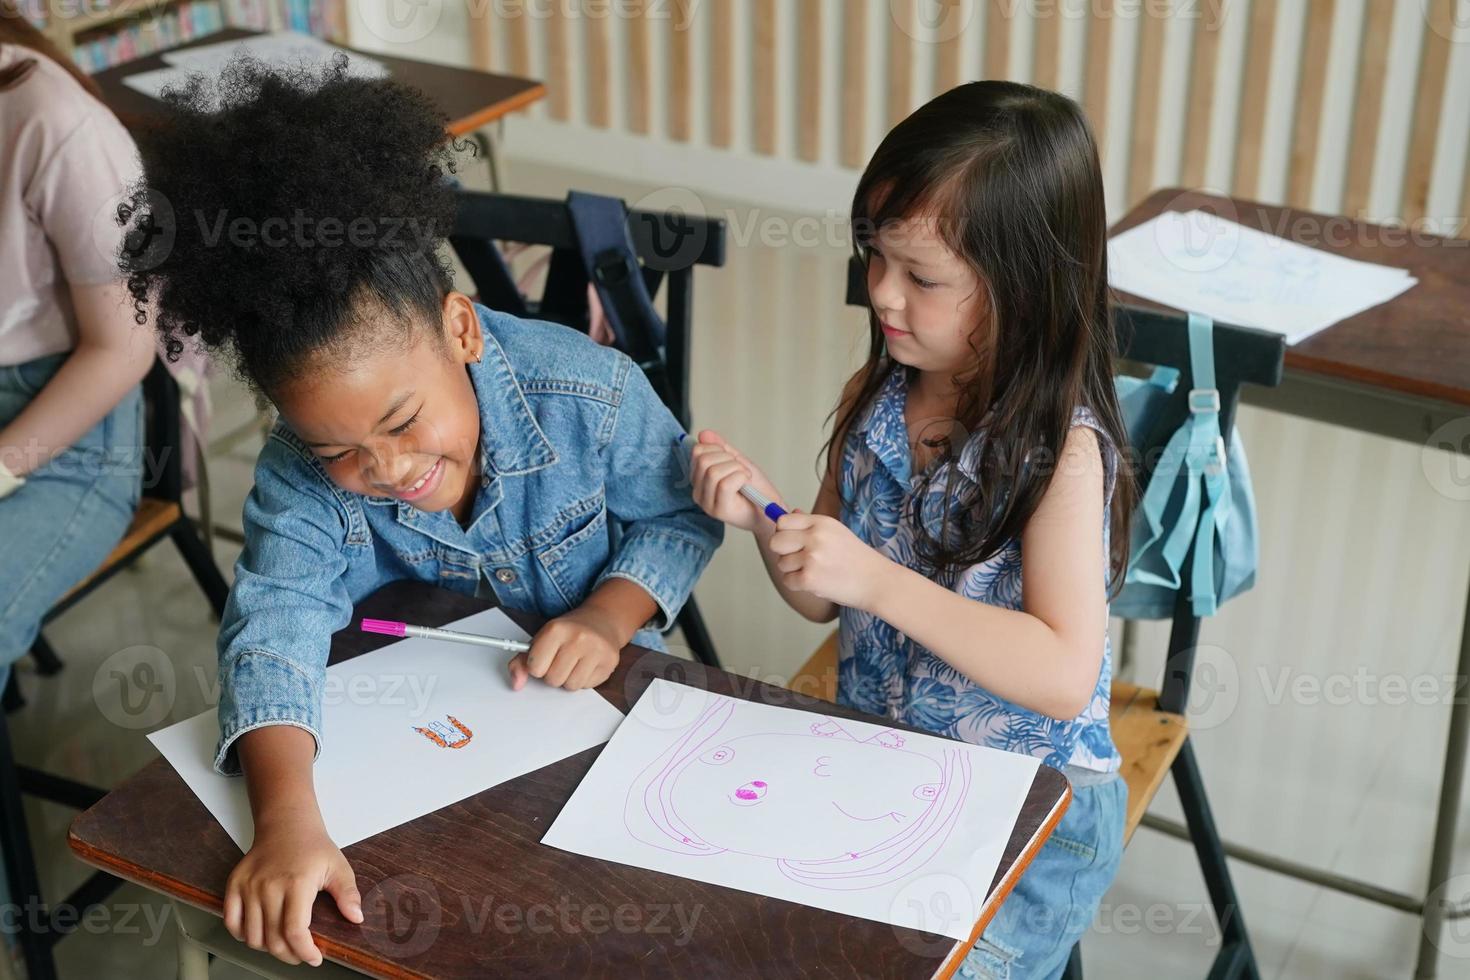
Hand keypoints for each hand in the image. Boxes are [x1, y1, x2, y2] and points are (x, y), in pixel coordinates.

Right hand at [224, 815, 361, 966]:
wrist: (286, 825)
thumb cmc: (312, 847)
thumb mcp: (338, 866)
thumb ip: (348, 894)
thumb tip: (356, 918)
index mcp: (296, 883)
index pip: (294, 931)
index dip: (305, 951)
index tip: (314, 958)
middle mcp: (269, 886)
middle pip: (273, 939)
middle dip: (290, 955)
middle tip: (301, 955)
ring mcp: (249, 886)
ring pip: (252, 936)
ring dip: (268, 949)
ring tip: (283, 945)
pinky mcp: (234, 885)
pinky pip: (231, 922)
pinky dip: (243, 936)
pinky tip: (260, 935)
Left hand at [509, 606, 621, 691]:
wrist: (602, 620)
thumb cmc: (568, 632)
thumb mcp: (541, 639)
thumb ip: (522, 661)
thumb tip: (516, 684)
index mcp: (556, 629)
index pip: (535, 668)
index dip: (537, 666)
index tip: (544, 658)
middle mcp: (578, 638)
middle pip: (553, 680)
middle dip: (553, 674)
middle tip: (561, 659)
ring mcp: (596, 650)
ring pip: (570, 686)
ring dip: (569, 679)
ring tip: (574, 662)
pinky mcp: (610, 661)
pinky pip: (587, 686)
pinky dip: (584, 679)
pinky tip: (587, 664)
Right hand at [688, 429, 783, 532]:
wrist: (770, 511)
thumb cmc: (755, 489)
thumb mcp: (738, 462)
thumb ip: (721, 448)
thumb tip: (704, 434)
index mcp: (699, 479)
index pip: (697, 451)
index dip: (718, 448)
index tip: (733, 459)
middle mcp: (698, 492)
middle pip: (703, 460)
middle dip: (728, 458)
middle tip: (741, 469)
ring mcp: (706, 503)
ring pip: (713, 471)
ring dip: (737, 468)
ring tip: (745, 477)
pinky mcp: (718, 511)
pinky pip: (725, 484)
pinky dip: (741, 476)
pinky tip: (747, 482)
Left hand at [768, 512, 892, 610]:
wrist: (876, 581)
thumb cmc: (857, 558)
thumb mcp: (837, 532)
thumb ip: (811, 523)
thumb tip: (789, 513)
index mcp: (821, 522)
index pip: (783, 521)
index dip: (783, 532)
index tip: (791, 540)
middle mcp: (815, 537)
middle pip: (776, 541)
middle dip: (783, 551)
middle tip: (799, 558)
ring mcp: (812, 558)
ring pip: (781, 563)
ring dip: (793, 570)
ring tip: (814, 571)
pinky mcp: (810, 579)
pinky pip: (787, 580)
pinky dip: (797, 584)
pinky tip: (814, 582)